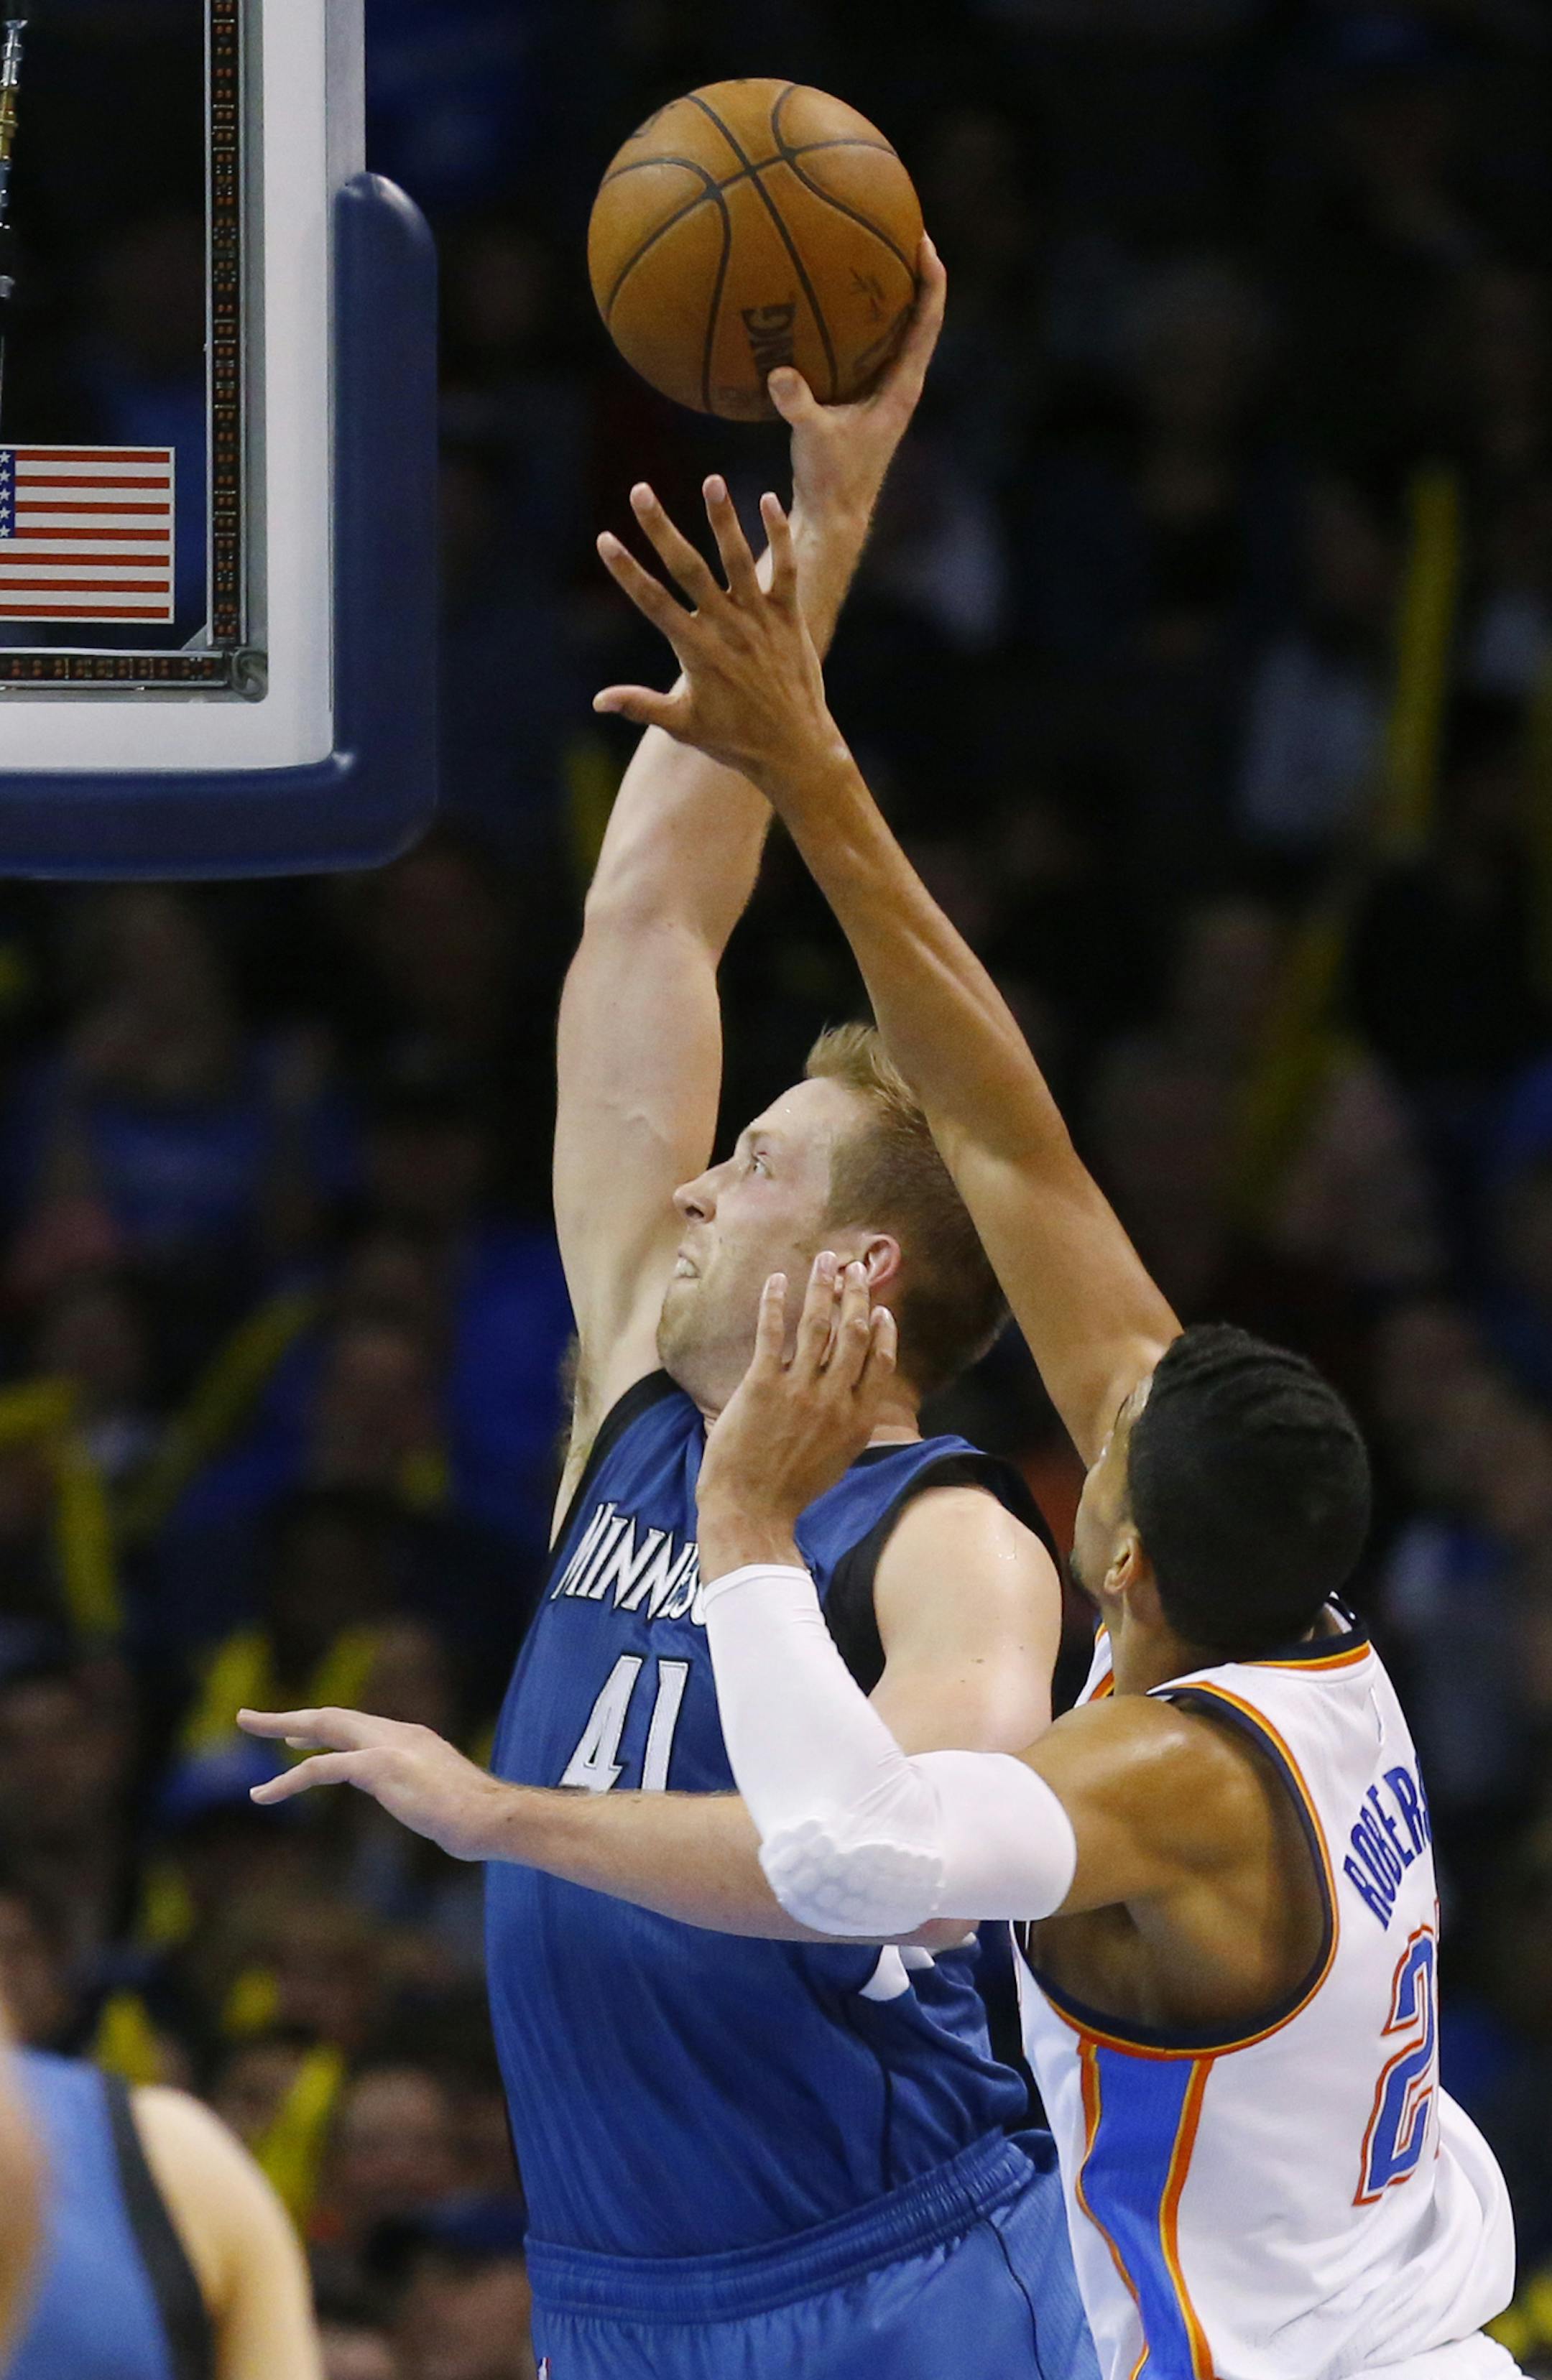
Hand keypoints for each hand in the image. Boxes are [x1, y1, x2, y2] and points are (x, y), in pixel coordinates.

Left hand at [237, 1707, 507, 1860]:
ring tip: (246, 1726)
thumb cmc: (476, 1820)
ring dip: (280, 1724)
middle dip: (291, 1717)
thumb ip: (422, 1793)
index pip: (358, 1726)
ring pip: (324, 1727)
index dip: (323, 1727)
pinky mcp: (378, 1767)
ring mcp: (388, 1746)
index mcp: (412, 1740)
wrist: (491, 1817)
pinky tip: (264, 1792)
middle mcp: (397, 1734)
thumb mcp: (441, 1799)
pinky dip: (288, 1777)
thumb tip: (425, 1808)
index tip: (296, 1732)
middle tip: (250, 1718)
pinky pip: (322, 1767)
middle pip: (334, 1717)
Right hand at [594, 480, 844, 793]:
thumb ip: (641, 706)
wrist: (795, 749)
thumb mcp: (684, 725)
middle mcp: (726, 628)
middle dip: (661, 528)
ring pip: (738, 560)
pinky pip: (785, 569)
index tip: (605, 539)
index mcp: (695, 650)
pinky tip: (767, 500)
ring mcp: (760, 620)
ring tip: (711, 481)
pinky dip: (778, 536)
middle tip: (640, 491)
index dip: (626, 570)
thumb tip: (597, 701)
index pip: (652, 602)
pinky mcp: (791, 617)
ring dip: (723, 519)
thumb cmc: (735, 740)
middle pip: (687, 568)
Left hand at [697, 1253, 897, 1564]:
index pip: (879, 1361)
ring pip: (818, 1325)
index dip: (882, 1330)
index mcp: (857, 1418)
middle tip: (855, 1268)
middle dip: (856, 1295)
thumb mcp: (838, 1457)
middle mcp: (833, 1399)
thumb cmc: (791, 1489)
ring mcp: (798, 1390)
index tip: (880, 1307)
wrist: (751, 1510)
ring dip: (823, 1286)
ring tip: (826, 1259)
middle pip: (852, 1334)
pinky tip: (777, 1279)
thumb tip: (856, 1394)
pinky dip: (776, 1302)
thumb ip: (849, 1421)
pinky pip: (772, 1333)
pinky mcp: (762, 1386)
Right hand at [777, 235, 946, 539]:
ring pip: (890, 331)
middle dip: (907, 272)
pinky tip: (818, 305)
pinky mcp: (860, 400)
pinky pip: (860, 349)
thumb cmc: (831, 481)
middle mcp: (899, 383)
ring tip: (861, 253)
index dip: (931, 279)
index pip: (928, 321)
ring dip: (882, 295)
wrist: (833, 516)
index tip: (922, 239)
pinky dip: (848, 324)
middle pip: (915, 315)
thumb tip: (779, 373)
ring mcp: (881, 391)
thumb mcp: (814, 440)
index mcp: (902, 386)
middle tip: (893, 227)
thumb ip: (800, 405)